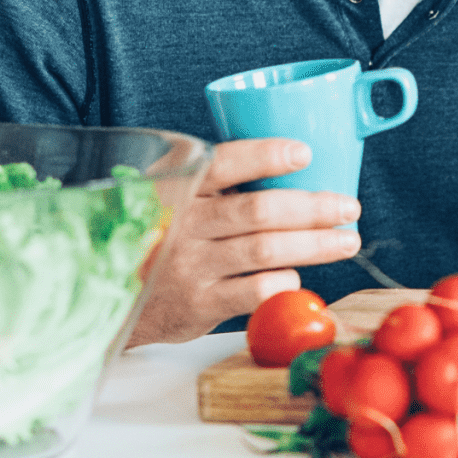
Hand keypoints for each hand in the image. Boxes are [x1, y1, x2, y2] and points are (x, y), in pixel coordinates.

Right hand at [126, 138, 361, 345]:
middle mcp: (183, 224)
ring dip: (314, 245)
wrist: (108, 291)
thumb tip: (294, 161)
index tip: (304, 153)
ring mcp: (190, 265)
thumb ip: (215, 177)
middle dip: (312, 207)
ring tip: (346, 240)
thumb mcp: (171, 193)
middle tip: (348, 206)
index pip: (225, 163)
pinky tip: (299, 275)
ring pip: (265, 251)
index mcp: (178, 186)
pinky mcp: (200, 304)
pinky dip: (284, 282)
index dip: (266, 156)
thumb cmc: (158, 233)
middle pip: (258, 210)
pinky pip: (255, 291)